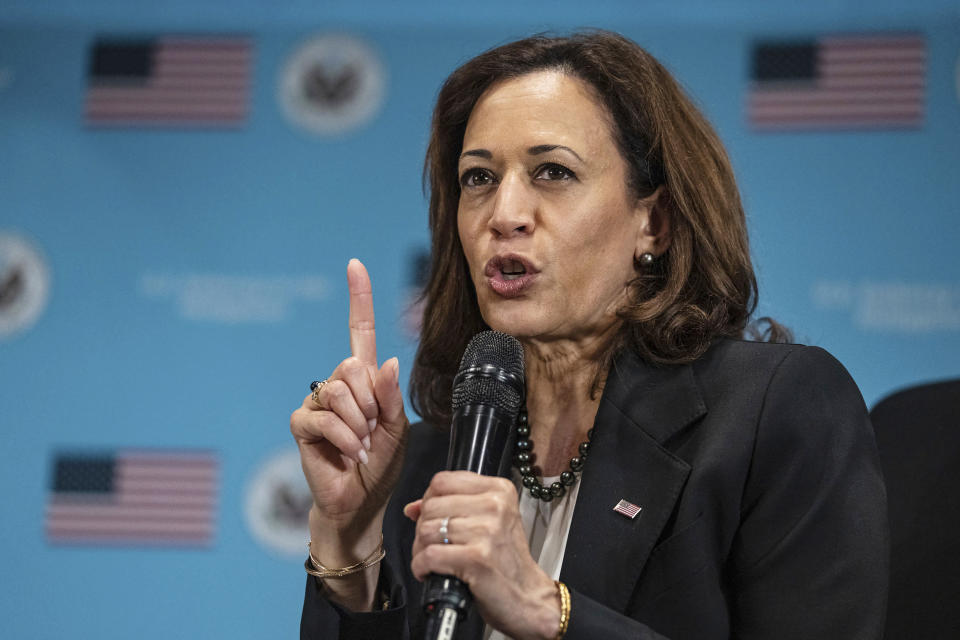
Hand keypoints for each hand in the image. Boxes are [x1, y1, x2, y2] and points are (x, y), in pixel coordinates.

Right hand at [290, 259, 408, 552]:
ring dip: (359, 424)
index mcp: (363, 380)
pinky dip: (345, 438)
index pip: (359, 332)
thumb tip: (384, 362)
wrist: (360, 502)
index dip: (359, 299)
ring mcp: (316, 402)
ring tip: (360, 445)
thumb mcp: (397, 428)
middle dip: (371, 403)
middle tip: (372, 431)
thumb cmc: (379, 464)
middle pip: (352, 367)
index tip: (354, 265)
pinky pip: (325, 417)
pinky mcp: (301, 423)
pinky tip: (349, 453)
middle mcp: (337, 384)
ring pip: (339, 391)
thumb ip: (390, 396)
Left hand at [405, 471, 560, 639]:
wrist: (527, 597)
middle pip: (431, 506)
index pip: (443, 481)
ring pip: (426, 530)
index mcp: (499, 490)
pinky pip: (429, 555)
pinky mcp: (476, 558)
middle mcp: (495, 506)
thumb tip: (412, 508)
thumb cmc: (506, 562)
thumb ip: (452, 507)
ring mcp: (486, 531)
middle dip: (423, 529)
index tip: (433, 517)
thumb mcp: (489, 523)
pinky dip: (422, 567)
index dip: (429, 500)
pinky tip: (431, 572)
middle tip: (434, 545)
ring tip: (434, 560)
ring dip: (421, 550)